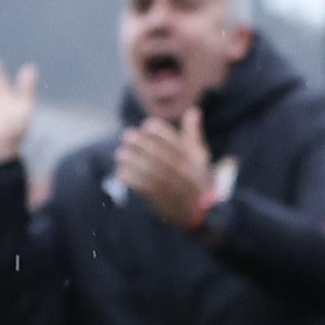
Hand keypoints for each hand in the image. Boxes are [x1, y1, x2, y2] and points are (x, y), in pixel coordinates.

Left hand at [116, 111, 215, 231]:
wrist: (203, 214)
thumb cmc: (199, 181)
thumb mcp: (200, 157)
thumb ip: (193, 135)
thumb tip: (192, 110)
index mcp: (190, 157)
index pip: (170, 137)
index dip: (154, 129)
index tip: (145, 127)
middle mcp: (180, 169)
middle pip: (154, 150)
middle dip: (137, 141)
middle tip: (127, 137)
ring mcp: (170, 184)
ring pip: (144, 167)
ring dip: (129, 158)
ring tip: (121, 154)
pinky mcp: (159, 199)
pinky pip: (139, 185)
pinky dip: (127, 176)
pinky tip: (121, 171)